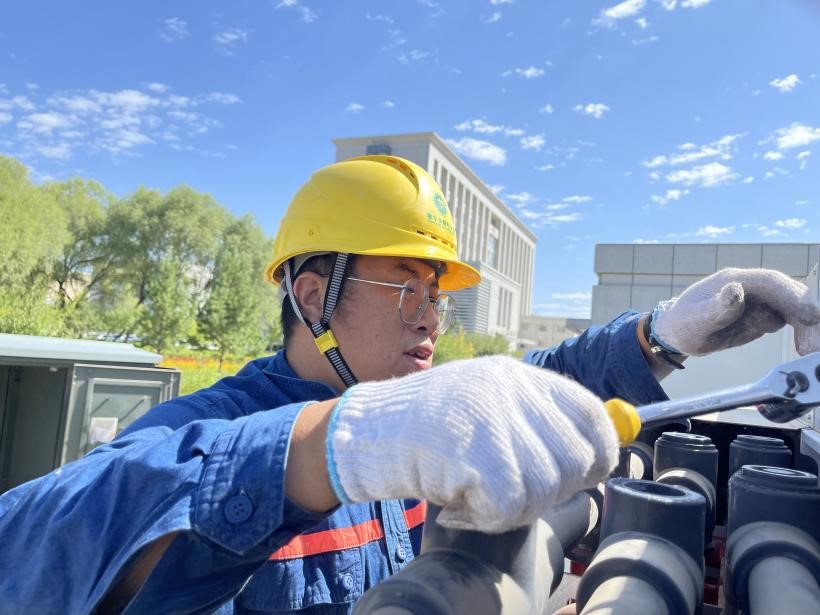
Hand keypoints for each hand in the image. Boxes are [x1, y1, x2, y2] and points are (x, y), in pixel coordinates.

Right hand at [325, 355, 617, 532]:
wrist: (370, 431)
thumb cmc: (429, 424)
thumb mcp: (486, 403)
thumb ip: (535, 422)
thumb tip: (595, 456)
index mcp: (519, 377)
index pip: (592, 416)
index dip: (597, 455)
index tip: (582, 476)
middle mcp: (512, 391)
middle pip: (576, 460)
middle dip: (552, 490)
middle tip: (512, 493)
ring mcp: (493, 419)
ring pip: (545, 488)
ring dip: (515, 508)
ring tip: (479, 498)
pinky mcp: (475, 452)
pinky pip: (511, 505)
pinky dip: (488, 519)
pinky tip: (461, 509)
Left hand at [652, 268, 819, 355]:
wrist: (678, 333)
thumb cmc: (682, 324)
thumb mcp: (694, 319)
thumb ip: (716, 307)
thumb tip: (735, 289)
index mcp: (734, 281)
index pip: (770, 282)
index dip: (792, 296)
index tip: (809, 316)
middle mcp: (751, 288)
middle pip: (790, 294)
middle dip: (807, 316)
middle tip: (812, 346)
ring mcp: (760, 301)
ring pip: (795, 308)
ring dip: (808, 327)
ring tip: (810, 350)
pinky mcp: (764, 316)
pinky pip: (791, 321)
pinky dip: (802, 333)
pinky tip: (804, 348)